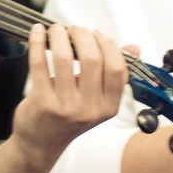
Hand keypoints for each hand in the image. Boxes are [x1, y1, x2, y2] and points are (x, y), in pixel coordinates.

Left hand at [11, 23, 133, 171]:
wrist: (41, 142)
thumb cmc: (69, 115)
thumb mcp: (96, 99)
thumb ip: (113, 72)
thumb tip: (135, 48)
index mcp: (108, 107)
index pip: (117, 69)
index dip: (108, 45)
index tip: (98, 33)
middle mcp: (90, 109)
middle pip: (93, 59)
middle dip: (82, 35)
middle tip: (74, 30)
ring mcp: (65, 107)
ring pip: (64, 58)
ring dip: (59, 35)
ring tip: (56, 30)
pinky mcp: (42, 103)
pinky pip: (40, 63)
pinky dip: (38, 42)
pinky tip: (37, 32)